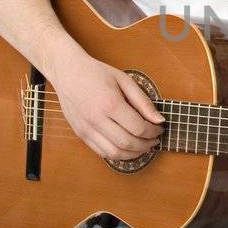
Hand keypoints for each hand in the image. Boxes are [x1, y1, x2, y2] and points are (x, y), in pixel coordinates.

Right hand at [48, 50, 164, 161]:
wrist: (67, 72)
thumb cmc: (96, 73)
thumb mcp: (124, 80)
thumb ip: (143, 102)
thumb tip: (159, 120)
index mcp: (110, 104)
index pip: (138, 128)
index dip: (153, 132)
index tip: (159, 129)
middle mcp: (96, 119)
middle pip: (127, 143)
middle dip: (146, 145)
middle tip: (154, 140)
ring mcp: (86, 129)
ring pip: (114, 153)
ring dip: (133, 154)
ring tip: (143, 146)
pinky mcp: (80, 134)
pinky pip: (101, 152)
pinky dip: (117, 154)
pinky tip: (127, 147)